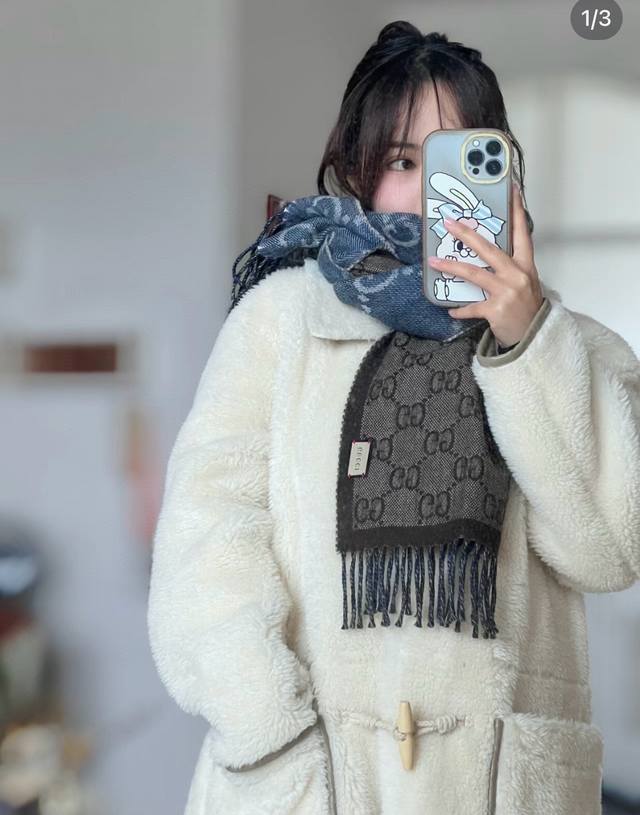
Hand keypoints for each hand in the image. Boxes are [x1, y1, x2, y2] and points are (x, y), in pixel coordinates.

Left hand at [427, 181, 543, 347]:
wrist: (536, 337)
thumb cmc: (527, 308)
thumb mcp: (525, 282)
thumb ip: (509, 268)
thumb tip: (486, 253)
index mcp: (525, 265)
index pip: (522, 234)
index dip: (517, 212)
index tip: (512, 191)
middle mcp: (517, 275)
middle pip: (489, 249)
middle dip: (467, 234)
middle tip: (450, 223)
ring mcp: (506, 292)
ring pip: (475, 274)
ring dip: (451, 266)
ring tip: (434, 261)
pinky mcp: (496, 310)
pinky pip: (471, 307)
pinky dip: (460, 309)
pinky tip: (450, 309)